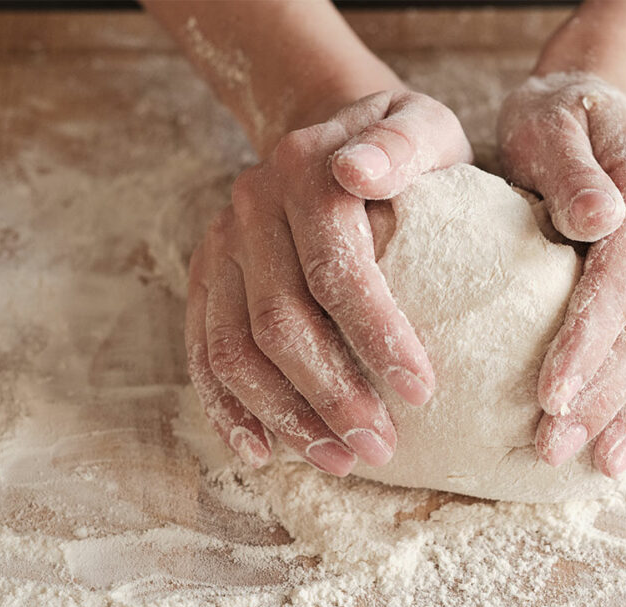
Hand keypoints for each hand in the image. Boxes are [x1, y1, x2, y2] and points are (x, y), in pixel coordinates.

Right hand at [186, 90, 471, 473]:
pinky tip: (263, 451)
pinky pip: (203, 351)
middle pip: (279, 321)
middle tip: (381, 447)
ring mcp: (220, 246)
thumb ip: (404, 146)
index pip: (336, 270)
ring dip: (285, 415)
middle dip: (331, 394)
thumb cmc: (395, 145)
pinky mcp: (206, 276)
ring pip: (235, 348)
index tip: (422, 392)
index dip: (376, 336)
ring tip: (339, 461)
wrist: (326, 128)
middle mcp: (250, 209)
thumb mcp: (421, 125)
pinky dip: (229, 408)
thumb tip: (358, 172)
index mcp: (305, 174)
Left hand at [498, 73, 625, 476]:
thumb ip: (570, 172)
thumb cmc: (563, 118)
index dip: (588, 343)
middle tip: (555, 448)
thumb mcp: (550, 124)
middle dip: (607, 396)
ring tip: (609, 462)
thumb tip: (596, 220)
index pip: (622, 280)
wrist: (613, 103)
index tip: (548, 398)